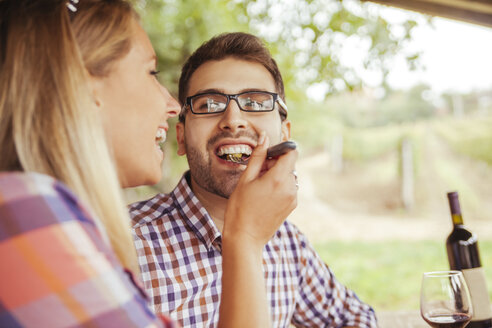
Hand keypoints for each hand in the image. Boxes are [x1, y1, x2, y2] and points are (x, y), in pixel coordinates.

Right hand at [223, 132, 297, 249]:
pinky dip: (278, 187)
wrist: (245, 238)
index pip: (292, 152)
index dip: (280, 150)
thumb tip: (264, 137)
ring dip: (276, 176)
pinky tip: (263, 196)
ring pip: (288, 176)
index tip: (267, 155)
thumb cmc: (240, 208)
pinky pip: (288, 188)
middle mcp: (291, 188)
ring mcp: (293, 198)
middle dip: (275, 164)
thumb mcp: (246, 179)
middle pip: (289, 165)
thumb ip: (258, 156)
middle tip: (256, 174)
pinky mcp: (291, 207)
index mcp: (279, 178)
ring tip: (258, 187)